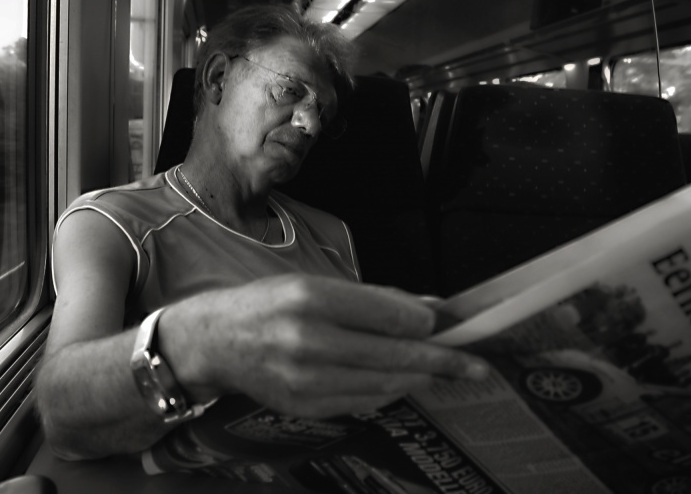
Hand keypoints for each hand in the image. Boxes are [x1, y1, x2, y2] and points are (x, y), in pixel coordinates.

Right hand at [157, 274, 488, 418]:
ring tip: (443, 372)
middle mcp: (308, 340)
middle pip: (392, 355)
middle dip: (440, 361)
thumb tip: (429, 306)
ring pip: (382, 383)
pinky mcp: (304, 405)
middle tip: (476, 366)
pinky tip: (400, 382)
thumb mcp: (313, 284)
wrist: (214, 342)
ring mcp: (305, 379)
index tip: (451, 326)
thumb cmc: (267, 304)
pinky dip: (387, 391)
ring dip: (417, 378)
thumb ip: (374, 298)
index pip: (386, 314)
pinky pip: (361, 401)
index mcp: (311, 299)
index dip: (425, 323)